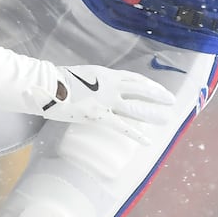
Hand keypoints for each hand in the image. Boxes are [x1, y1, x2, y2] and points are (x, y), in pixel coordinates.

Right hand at [38, 65, 175, 142]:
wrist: (46, 85)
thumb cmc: (56, 81)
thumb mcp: (78, 76)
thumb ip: (91, 83)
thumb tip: (92, 88)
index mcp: (105, 74)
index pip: (133, 78)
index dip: (147, 84)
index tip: (157, 89)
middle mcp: (110, 85)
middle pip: (140, 90)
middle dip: (157, 95)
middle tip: (170, 101)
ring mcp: (106, 100)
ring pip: (135, 107)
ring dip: (152, 112)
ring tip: (167, 118)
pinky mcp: (99, 116)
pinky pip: (122, 126)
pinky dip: (136, 134)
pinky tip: (148, 142)